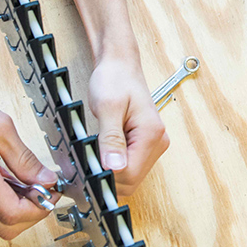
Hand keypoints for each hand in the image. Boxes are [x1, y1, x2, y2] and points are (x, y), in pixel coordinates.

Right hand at [0, 78, 57, 239]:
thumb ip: (25, 159)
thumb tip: (46, 179)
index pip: (15, 214)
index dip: (41, 207)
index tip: (52, 192)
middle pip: (6, 228)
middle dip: (31, 213)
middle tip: (42, 190)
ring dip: (14, 209)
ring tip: (24, 181)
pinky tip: (5, 181)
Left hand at [87, 57, 168, 196]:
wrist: (120, 66)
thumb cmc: (115, 79)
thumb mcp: (108, 108)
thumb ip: (111, 140)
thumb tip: (114, 168)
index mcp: (151, 133)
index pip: (130, 174)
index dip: (106, 174)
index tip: (89, 164)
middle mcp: (158, 141)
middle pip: (131, 180)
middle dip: (108, 175)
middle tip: (89, 158)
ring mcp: (153, 144)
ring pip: (131, 176)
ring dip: (111, 171)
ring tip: (97, 151)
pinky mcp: (145, 144)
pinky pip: (130, 165)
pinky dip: (114, 164)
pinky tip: (105, 150)